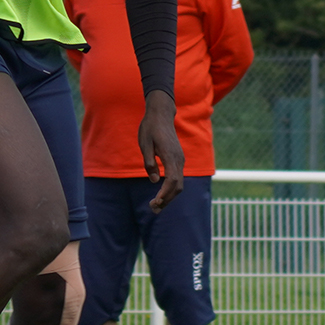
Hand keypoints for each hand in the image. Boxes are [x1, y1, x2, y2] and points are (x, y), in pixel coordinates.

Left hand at [137, 89, 184, 212]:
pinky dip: (170, 189)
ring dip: (169, 196)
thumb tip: (154, 180)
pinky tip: (161, 194)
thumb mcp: (144, 144)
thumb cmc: (150, 128)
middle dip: (167, 200)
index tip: (155, 202)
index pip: (172, 180)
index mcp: (170, 156)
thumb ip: (149, 163)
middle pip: (177, 186)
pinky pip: (177, 178)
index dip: (164, 194)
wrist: (161, 114)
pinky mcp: (178, 159)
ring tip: (156, 206)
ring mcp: (180, 159)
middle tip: (153, 209)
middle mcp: (179, 159)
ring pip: (179, 183)